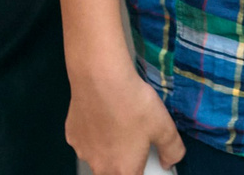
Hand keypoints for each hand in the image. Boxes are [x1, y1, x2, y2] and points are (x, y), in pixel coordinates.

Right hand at [65, 62, 185, 174]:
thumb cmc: (132, 103)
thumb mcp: (164, 126)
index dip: (144, 167)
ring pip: (100, 156)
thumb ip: (172, 149)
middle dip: (127, 160)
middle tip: (137, 137)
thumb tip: (170, 160)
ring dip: (110, 147)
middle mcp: (100, 166)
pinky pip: (87, 141)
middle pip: (116, 171)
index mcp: (123, 170)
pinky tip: (105, 114)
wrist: (101, 79)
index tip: (149, 156)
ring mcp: (83, 152)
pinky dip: (96, 133)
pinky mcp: (72, 135)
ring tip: (122, 121)